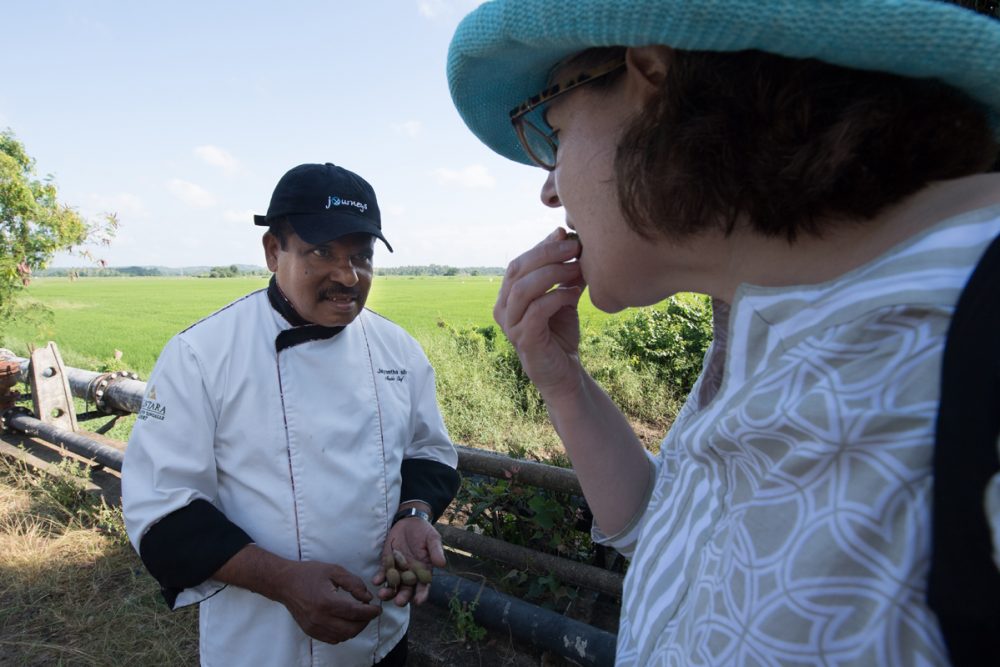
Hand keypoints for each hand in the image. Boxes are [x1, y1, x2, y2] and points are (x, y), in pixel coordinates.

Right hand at [271, 560, 380, 643]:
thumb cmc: (309, 573)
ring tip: (358, 616)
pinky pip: (332, 639)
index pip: (355, 613)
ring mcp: (314, 627)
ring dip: (355, 629)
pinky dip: (343, 633)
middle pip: (351, 629)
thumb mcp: (334, 570)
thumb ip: (354, 583)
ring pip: (343, 637)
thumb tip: (368, 597)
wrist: (284, 582)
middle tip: (369, 612)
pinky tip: (345, 622)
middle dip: (365, 622)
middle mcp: (320, 618)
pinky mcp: (310, 631)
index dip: (370, 612)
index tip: (377, 609)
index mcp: (327, 602)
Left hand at [372, 517, 446, 606]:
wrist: (409, 521)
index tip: (418, 601)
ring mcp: (398, 570)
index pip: (424, 587)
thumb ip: (435, 551)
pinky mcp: (387, 564)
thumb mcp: (432, 539)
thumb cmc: (424, 531)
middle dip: (402, 597)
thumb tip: (442, 564)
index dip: (422, 595)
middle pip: (406, 591)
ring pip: (393, 586)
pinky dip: (379, 578)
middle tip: (398, 602)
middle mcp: (410, 575)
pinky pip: (382, 574)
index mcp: (424, 572)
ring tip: (383, 594)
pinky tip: (376, 580)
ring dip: (388, 592)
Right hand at [494, 228, 584, 397]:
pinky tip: (574, 294)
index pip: (519, 263)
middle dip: (547, 254)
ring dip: (553, 273)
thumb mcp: (562, 296)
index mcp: (508, 296)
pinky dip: (556, 297)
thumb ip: (562, 272)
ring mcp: (511, 326)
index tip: (566, 234)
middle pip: (518, 270)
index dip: (541, 246)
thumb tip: (569, 237)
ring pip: (524, 289)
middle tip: (574, 247)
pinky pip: (536, 311)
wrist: (565, 373)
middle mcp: (503, 309)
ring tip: (578, 268)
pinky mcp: (525, 340)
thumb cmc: (560, 334)